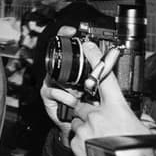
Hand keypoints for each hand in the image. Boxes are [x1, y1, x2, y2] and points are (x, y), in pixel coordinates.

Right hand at [39, 25, 85, 144]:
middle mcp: (57, 74)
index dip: (65, 36)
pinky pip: (55, 91)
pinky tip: (73, 102)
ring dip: (70, 88)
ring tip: (79, 96)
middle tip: (80, 76)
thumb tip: (108, 61)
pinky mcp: (46, 94)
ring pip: (57, 77)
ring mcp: (50, 83)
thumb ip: (97, 75)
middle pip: (58, 60)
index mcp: (69, 70)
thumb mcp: (92, 88)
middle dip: (68, 67)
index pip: (64, 47)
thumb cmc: (83, 106)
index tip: (71, 30)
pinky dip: (66, 98)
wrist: (73, 125)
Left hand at [69, 40, 150, 155]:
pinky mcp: (73, 142)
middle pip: (85, 104)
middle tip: (104, 126)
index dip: (97, 59)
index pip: (105, 78)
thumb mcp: (144, 132)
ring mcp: (84, 128)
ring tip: (100, 141)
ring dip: (86, 128)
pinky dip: (81, 140)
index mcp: (117, 109)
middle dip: (90, 112)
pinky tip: (94, 150)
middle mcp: (98, 115)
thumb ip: (138, 120)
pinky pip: (73, 135)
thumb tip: (141, 119)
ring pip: (78, 121)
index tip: (89, 45)